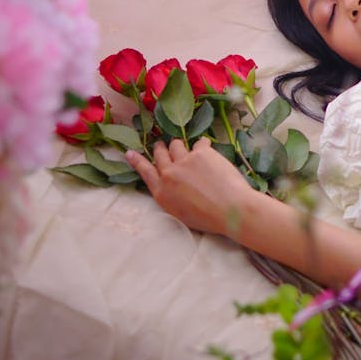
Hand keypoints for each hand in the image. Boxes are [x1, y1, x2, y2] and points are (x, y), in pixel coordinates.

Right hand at [125, 138, 253, 237]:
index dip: (137, 160)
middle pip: (160, 153)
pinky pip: (198, 142)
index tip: (129, 152)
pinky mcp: (201, 152)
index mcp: (162, 192)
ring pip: (176, 144)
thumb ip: (170, 194)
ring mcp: (184, 161)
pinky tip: (208, 149)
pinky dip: (203, 145)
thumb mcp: (179, 212)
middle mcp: (169, 174)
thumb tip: (170, 181)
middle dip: (161, 148)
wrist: (231, 210)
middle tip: (164, 146)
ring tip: (189, 150)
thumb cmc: (208, 218)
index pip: (144, 171)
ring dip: (180, 145)